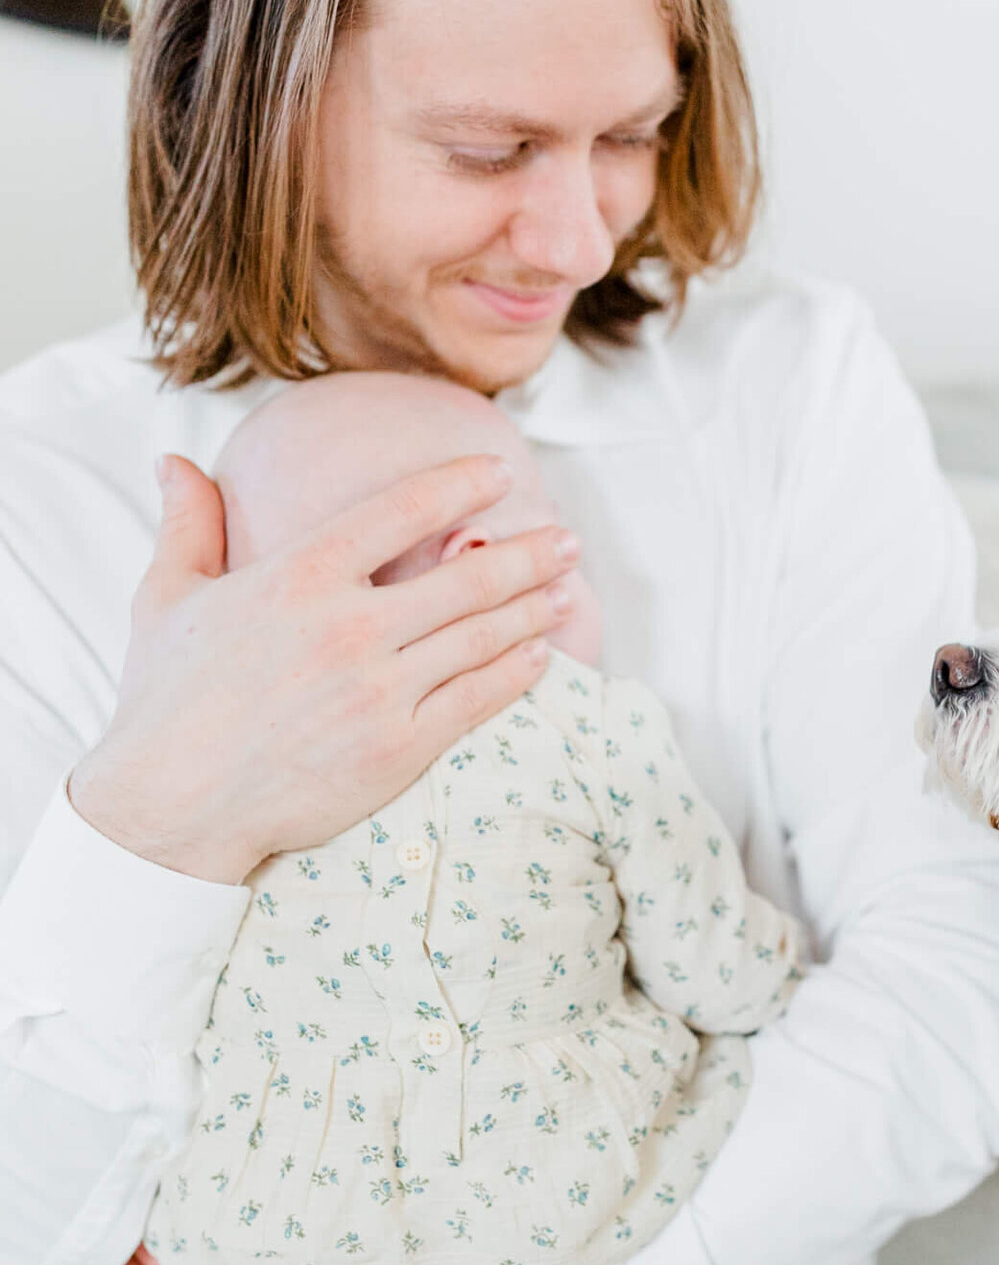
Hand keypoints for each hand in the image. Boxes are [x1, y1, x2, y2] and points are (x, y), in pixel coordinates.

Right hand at [70, 452, 578, 883]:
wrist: (174, 804)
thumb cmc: (167, 700)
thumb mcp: (165, 597)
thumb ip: (188, 523)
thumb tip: (174, 460)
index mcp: (299, 577)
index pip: (402, 510)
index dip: (461, 484)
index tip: (500, 473)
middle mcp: (350, 628)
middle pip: (466, 576)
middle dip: (529, 554)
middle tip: (566, 539)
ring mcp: (381, 691)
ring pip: (481, 637)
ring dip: (534, 609)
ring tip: (567, 590)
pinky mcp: (399, 748)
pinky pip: (476, 700)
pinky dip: (516, 672)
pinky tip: (539, 655)